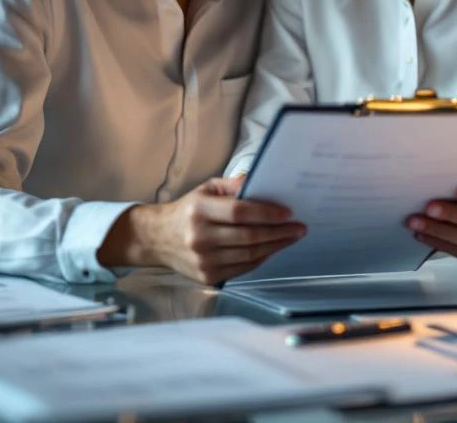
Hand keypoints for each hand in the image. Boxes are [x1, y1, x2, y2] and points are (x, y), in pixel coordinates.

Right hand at [124, 175, 304, 284]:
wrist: (157, 238)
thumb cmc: (187, 211)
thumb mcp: (206, 189)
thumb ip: (234, 185)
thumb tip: (262, 181)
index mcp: (198, 211)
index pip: (239, 212)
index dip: (267, 213)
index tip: (288, 212)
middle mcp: (199, 237)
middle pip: (249, 236)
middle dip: (279, 232)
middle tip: (298, 227)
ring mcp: (203, 260)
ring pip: (249, 255)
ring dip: (275, 246)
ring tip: (291, 237)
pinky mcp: (207, 276)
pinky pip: (243, 269)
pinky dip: (261, 258)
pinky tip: (272, 248)